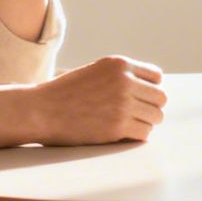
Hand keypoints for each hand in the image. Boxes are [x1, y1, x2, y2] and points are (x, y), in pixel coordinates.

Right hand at [28, 55, 165, 144]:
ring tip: (127, 125)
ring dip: (144, 123)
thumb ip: (120, 76)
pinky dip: (136, 136)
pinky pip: (144, 133)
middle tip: (134, 115)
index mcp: (119, 64)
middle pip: (160, 98)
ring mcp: (123, 104)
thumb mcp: (95, 72)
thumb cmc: (65, 93)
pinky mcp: (117, 127)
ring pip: (156, 117)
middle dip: (150, 107)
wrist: (40, 110)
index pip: (156, 76)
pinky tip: (121, 135)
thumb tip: (150, 90)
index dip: (149, 89)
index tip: (138, 99)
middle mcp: (124, 81)